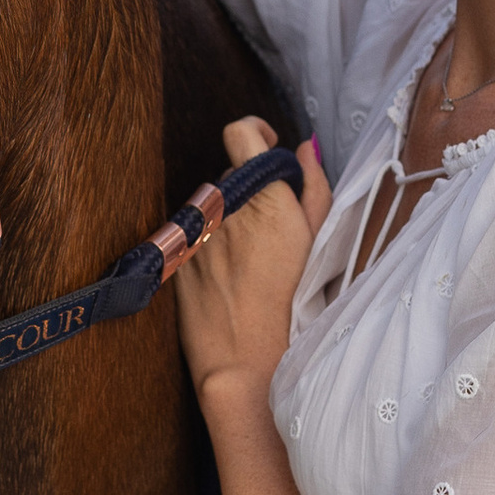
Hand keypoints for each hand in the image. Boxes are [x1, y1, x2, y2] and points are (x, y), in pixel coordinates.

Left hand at [174, 116, 330, 409]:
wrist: (242, 362)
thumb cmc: (292, 309)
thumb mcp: (317, 245)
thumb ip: (313, 189)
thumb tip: (306, 149)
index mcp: (261, 198)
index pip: (239, 133)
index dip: (254, 132)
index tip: (265, 143)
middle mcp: (221, 207)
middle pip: (230, 175)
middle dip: (251, 188)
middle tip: (275, 227)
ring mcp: (193, 231)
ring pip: (211, 205)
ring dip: (230, 217)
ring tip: (252, 261)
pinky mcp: (176, 257)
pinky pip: (194, 234)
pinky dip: (211, 243)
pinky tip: (230, 277)